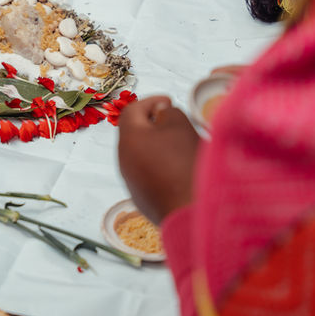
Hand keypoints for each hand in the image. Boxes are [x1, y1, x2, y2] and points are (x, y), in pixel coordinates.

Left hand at [117, 96, 199, 224]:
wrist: (191, 214)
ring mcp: (131, 183)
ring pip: (141, 156)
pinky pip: (148, 175)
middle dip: (154, 125)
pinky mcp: (143, 200)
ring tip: (181, 146)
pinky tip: (180, 170)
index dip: (150, 101)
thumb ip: (167, 113)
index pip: (132, 111)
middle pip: (135, 134)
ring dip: (158, 147)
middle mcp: (124, 161)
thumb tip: (160, 114)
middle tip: (175, 122)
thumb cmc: (185, 164)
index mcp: (129, 139)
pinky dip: (161, 167)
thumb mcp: (180, 126)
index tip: (167, 101)